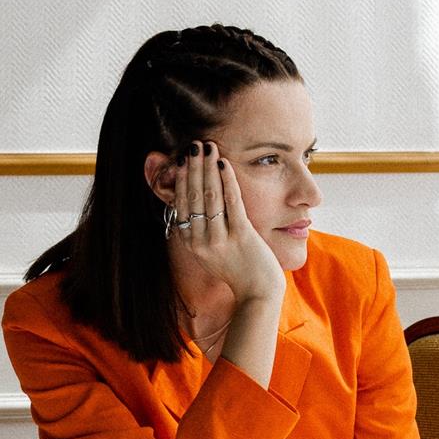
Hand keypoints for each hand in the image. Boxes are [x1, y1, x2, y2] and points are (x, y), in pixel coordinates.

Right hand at [173, 140, 285, 303]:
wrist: (257, 293)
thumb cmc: (237, 270)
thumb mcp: (209, 252)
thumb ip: (198, 230)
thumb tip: (190, 202)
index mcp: (191, 244)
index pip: (180, 205)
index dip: (181, 180)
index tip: (182, 160)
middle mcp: (201, 242)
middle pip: (193, 197)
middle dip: (193, 168)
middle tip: (193, 145)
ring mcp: (220, 240)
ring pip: (210, 197)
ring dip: (208, 168)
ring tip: (207, 148)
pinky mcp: (242, 236)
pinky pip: (232, 203)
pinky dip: (227, 181)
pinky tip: (224, 164)